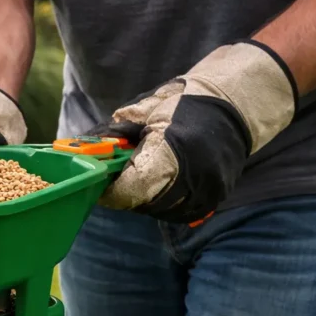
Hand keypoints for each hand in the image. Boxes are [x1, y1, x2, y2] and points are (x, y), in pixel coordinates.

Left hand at [93, 41, 297, 223]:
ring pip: (162, 211)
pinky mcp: (217, 196)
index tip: (101, 187)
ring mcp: (209, 188)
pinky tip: (161, 187)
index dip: (112, 192)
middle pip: (145, 203)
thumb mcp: (144, 111)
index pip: (132, 189)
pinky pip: (182, 213)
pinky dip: (166, 205)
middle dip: (127, 195)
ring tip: (141, 179)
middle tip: (117, 182)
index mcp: (172, 148)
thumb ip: (114, 135)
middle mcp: (194, 173)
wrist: (234, 102)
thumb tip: (81, 151)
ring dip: (145, 201)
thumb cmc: (183, 101)